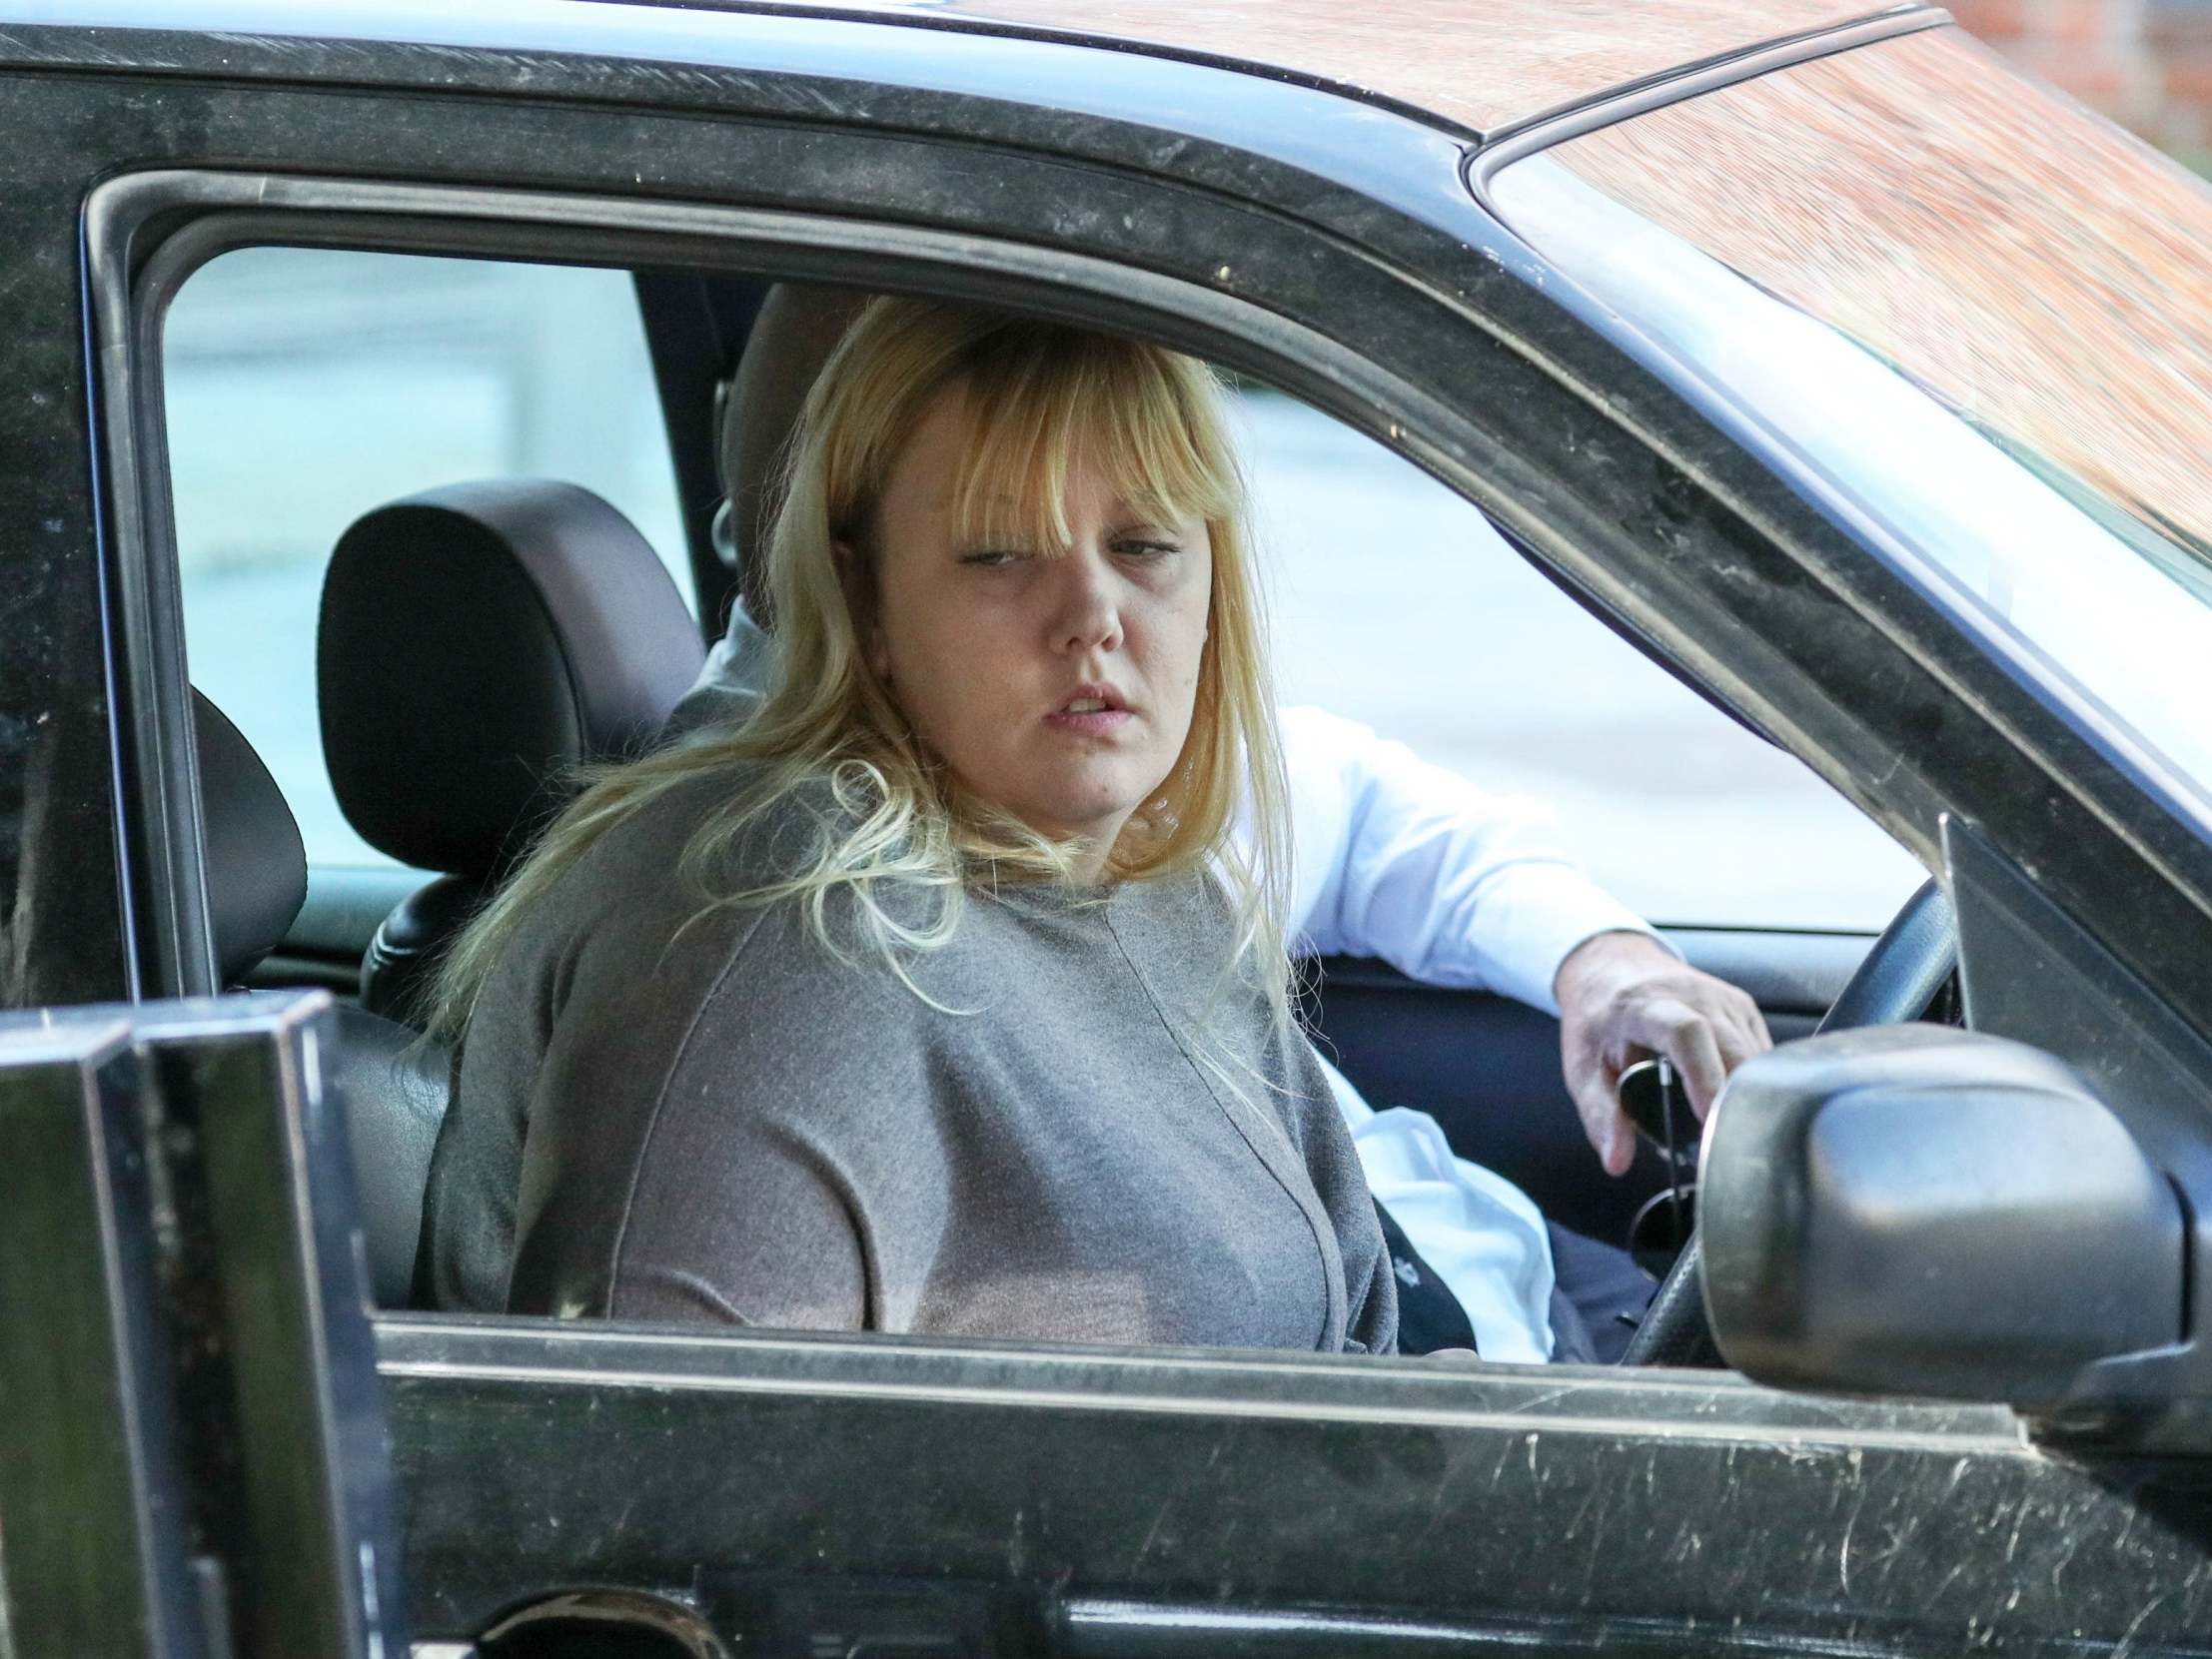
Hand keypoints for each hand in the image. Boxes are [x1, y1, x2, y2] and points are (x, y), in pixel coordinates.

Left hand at [1553, 930, 1772, 1175]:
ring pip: (1756, 1058)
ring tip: (1719, 1128)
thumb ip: (1600, 1115)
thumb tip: (1617, 1161)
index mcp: (1647, 1005)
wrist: (1612, 968)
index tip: (1709, 1119)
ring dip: (1745, 1097)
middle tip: (1719, 1148)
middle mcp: (1695, 996)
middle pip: (1734, 1051)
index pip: (1686, 1033)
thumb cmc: (1598, 1019)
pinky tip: (1730, 1102)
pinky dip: (1751, 1084)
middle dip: (1735, 1104)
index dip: (1704, 1077)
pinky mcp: (1745, 1010)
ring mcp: (1726, 1001)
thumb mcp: (1583, 1067)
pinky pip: (1762, 1055)